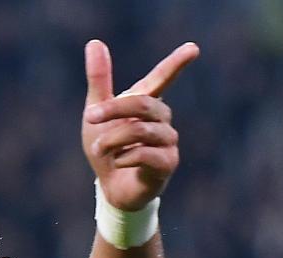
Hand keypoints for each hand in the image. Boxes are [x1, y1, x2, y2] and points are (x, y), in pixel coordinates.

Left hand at [82, 40, 198, 210]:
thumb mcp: (96, 113)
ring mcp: (168, 142)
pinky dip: (124, 157)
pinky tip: (117, 163)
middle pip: (143, 104)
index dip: (176, 63)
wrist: (110, 188)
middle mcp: (162, 120)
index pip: (163, 78)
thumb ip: (99, 81)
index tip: (193, 48)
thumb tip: (94, 43)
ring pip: (142, 131)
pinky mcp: (167, 164)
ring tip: (99, 148)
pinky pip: (146, 154)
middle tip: (89, 116)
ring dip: (113, 139)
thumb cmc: (107, 148)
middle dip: (113, 109)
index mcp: (146, 104)